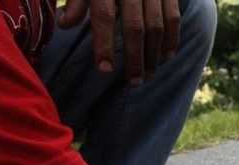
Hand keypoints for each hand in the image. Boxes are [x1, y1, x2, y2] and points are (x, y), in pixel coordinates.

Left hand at [58, 0, 180, 84]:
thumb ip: (76, 1)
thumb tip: (65, 24)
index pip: (103, 16)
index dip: (104, 44)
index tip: (104, 69)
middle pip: (135, 27)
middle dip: (134, 57)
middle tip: (133, 82)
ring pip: (157, 26)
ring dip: (153, 55)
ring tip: (148, 75)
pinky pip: (173, 18)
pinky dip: (172, 40)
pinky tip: (166, 57)